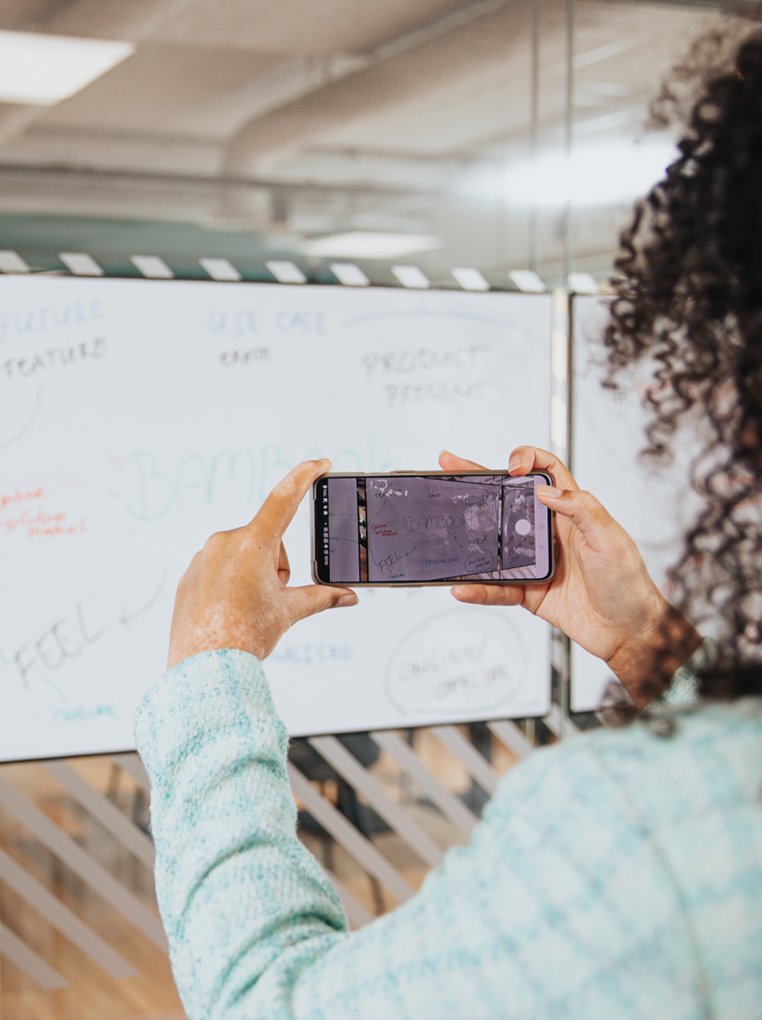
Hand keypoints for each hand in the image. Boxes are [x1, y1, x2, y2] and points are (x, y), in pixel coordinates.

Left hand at [168, 459, 356, 667]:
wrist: (203, 667)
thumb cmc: (244, 636)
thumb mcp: (289, 612)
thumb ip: (322, 598)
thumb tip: (349, 596)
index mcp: (253, 544)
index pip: (285, 499)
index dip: (305, 477)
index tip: (321, 464)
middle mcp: (225, 542)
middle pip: (267, 541)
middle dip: (277, 566)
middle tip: (272, 600)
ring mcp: (204, 557)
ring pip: (244, 556)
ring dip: (254, 575)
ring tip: (249, 611)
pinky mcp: (191, 575)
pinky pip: (220, 570)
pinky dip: (232, 585)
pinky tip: (231, 612)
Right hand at [440, 447, 699, 703]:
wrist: (629, 631)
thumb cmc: (628, 583)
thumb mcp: (610, 538)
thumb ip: (581, 508)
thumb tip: (544, 490)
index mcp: (571, 511)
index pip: (546, 472)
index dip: (527, 460)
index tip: (512, 466)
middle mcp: (548, 532)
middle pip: (506, 499)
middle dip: (477, 480)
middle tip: (449, 466)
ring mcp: (533, 561)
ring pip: (493, 542)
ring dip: (468, 536)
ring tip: (443, 526)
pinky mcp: (527, 591)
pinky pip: (496, 587)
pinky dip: (478, 588)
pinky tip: (463, 586)